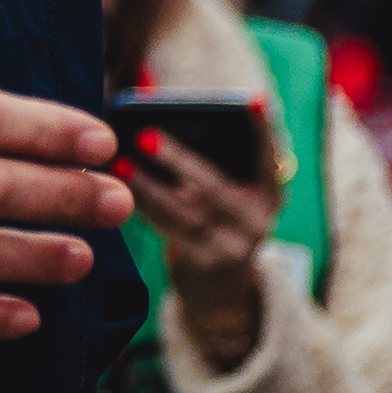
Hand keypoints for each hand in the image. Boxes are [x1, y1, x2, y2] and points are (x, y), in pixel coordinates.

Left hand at [123, 132, 273, 370]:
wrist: (220, 293)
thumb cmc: (216, 223)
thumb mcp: (228, 197)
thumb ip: (213, 164)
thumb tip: (158, 127)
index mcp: (269, 194)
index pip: (271, 157)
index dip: (263, 129)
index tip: (253, 99)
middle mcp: (258, 221)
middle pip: (217, 187)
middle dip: (180, 159)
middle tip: (146, 135)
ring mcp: (234, 248)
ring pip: (187, 211)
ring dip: (149, 184)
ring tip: (120, 162)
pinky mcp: (205, 266)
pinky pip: (170, 231)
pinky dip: (145, 207)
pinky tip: (122, 189)